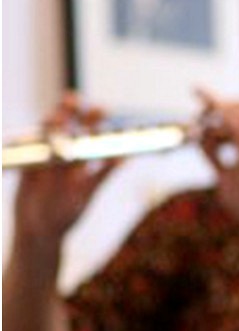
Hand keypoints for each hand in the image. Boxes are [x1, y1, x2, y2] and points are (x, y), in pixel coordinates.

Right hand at [14, 93, 119, 245]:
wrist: (39, 232)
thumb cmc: (67, 214)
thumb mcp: (86, 194)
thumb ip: (102, 175)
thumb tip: (123, 159)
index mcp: (82, 160)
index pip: (90, 133)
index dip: (95, 119)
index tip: (102, 107)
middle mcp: (63, 155)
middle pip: (67, 126)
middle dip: (70, 111)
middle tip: (75, 99)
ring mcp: (42, 158)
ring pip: (46, 133)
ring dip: (51, 123)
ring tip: (57, 118)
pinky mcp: (24, 164)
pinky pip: (23, 148)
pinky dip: (23, 142)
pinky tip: (26, 140)